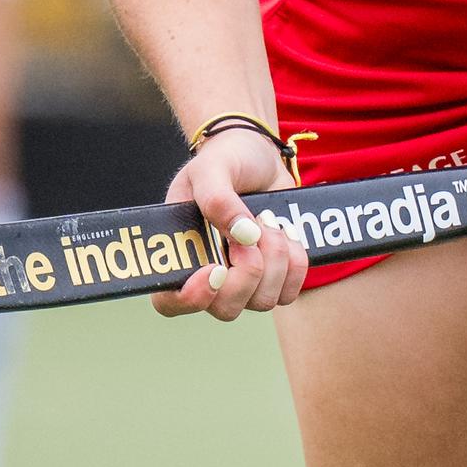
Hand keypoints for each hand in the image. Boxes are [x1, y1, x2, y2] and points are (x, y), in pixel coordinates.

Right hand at [154, 126, 308, 322]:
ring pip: (263, 301)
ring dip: (275, 259)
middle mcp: (210, 278)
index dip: (191, 298)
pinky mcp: (276, 279)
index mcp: (180, 254)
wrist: (258, 158)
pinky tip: (287, 232)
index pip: (170, 302)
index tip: (215, 269)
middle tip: (254, 228)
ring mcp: (245, 283)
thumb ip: (217, 197)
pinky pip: (290, 292)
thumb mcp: (212, 167)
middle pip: (226, 309)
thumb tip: (244, 235)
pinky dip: (296, 263)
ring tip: (269, 220)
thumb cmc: (224, 162)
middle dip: (248, 270)